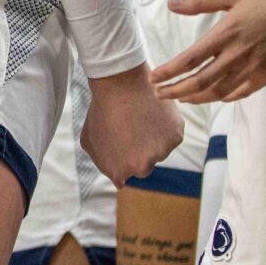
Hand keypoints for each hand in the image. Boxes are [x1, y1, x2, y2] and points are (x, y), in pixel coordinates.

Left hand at [81, 62, 182, 185]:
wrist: (120, 83)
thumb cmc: (102, 110)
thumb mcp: (90, 141)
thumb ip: (103, 164)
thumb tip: (119, 181)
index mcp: (120, 171)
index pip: (123, 175)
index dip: (120, 156)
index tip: (118, 141)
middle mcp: (142, 167)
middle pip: (143, 165)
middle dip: (138, 151)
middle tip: (130, 128)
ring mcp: (161, 152)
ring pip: (159, 150)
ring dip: (152, 138)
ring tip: (139, 117)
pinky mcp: (176, 136)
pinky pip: (171, 136)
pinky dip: (164, 127)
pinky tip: (151, 113)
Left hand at [150, 0, 265, 102]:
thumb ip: (199, 2)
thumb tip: (170, 4)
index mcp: (227, 33)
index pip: (191, 59)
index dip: (170, 72)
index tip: (154, 77)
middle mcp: (239, 54)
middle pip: (202, 81)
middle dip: (177, 90)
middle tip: (160, 94)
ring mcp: (256, 67)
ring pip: (221, 91)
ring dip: (197, 97)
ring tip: (181, 98)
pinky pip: (243, 92)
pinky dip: (225, 97)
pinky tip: (214, 96)